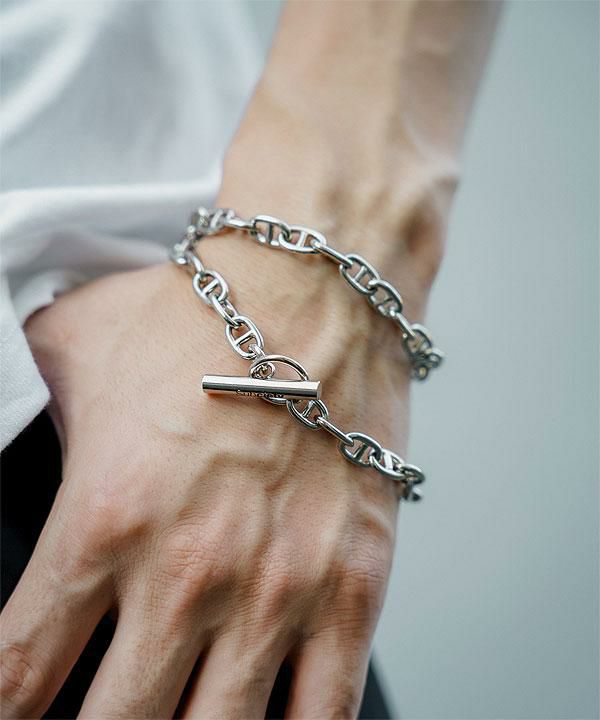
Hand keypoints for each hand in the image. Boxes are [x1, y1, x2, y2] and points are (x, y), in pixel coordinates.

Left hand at [0, 221, 420, 717]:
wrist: (320, 291)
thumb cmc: (206, 315)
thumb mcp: (72, 343)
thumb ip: (17, 397)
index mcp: (107, 517)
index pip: (19, 673)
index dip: (5, 714)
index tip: (15, 716)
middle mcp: (189, 571)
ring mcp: (278, 589)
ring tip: (166, 718)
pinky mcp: (352, 588)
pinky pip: (321, 713)